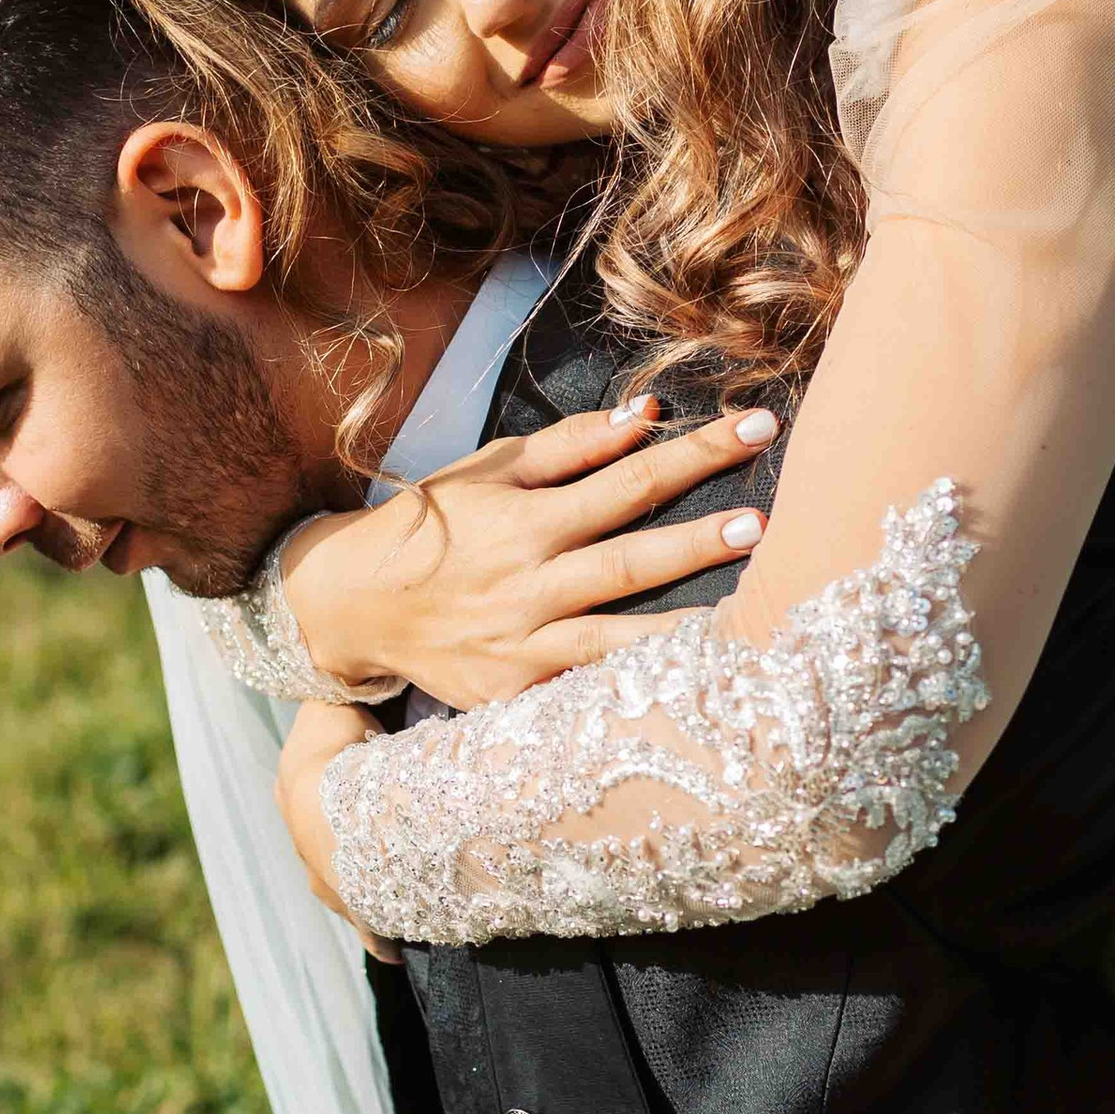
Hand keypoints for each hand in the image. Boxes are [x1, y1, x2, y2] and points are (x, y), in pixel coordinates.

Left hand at [276, 698, 394, 952]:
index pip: (307, 790)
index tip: (351, 786)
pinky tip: (391, 952)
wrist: (338, 809)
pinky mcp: (357, 911)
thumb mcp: (335, 706)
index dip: (331, 784)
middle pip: (321, 842)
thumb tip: (356, 671)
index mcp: (294, 792)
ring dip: (361, 886)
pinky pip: (371, 929)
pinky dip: (380, 940)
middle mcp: (304, 841)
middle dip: (340, 841)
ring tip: (389, 890)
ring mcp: (329, 880)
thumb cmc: (339, 754)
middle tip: (372, 840)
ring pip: (343, 886)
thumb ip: (345, 691)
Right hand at [280, 399, 778, 711]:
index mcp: (526, 522)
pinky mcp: (513, 696)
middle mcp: (527, 586)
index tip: (758, 427)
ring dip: (685, 633)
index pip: (630, 481)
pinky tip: (691, 688)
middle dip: (700, 543)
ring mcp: (520, 648)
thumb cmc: (432, 526)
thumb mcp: (489, 471)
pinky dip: (636, 689)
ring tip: (750, 627)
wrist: (349, 604)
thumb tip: (646, 417)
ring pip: (617, 644)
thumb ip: (570, 447)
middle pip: (631, 562)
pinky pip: (586, 693)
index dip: (697, 453)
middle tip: (765, 526)